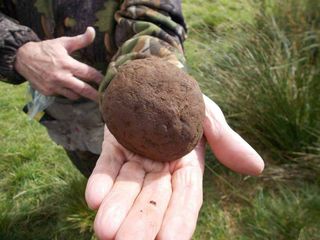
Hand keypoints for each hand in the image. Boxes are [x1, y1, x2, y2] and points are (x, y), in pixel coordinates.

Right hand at [14, 27, 102, 100]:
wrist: (23, 58)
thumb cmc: (46, 49)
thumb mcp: (63, 43)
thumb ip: (80, 40)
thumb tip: (92, 31)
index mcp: (67, 64)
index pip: (88, 73)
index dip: (99, 78)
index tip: (106, 82)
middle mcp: (61, 77)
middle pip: (83, 89)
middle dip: (95, 95)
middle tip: (104, 99)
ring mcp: (54, 86)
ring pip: (74, 95)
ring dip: (80, 94)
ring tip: (86, 92)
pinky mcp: (48, 92)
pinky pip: (62, 95)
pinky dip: (68, 93)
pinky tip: (68, 87)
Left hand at [85, 95, 263, 239]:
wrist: (154, 78)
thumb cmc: (186, 100)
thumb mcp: (209, 117)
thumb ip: (226, 141)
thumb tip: (256, 167)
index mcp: (187, 167)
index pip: (185, 199)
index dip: (179, 221)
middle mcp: (161, 170)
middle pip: (153, 200)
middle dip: (142, 222)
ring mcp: (136, 160)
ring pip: (127, 188)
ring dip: (117, 208)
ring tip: (105, 230)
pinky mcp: (114, 149)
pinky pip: (107, 167)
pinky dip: (101, 182)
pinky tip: (94, 198)